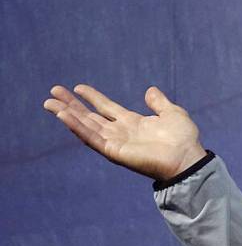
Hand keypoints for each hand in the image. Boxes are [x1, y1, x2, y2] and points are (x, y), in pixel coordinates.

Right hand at [43, 84, 205, 180]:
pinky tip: (64, 116)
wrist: (187, 157)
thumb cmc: (183, 139)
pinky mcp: (114, 151)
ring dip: (68, 115)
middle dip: (71, 105)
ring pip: (86, 126)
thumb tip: (150, 90)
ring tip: (50, 103)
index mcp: (133, 122)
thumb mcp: (172, 113)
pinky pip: (91, 138)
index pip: (107, 108)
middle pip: (90, 116)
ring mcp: (115, 142)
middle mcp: (121, 132)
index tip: (78, 87)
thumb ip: (159, 103)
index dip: (93, 97)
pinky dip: (77, 128)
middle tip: (53, 92)